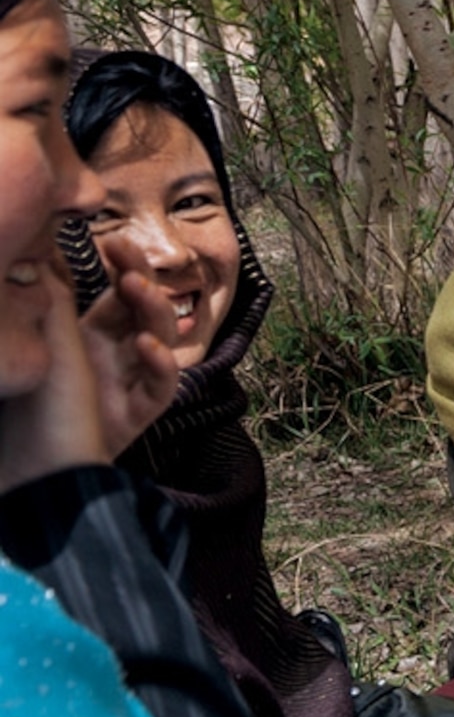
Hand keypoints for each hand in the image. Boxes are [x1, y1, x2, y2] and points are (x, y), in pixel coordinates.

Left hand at [0, 262, 174, 493]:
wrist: (34, 476)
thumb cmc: (30, 412)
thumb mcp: (44, 343)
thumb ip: (51, 299)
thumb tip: (44, 252)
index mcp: (87, 339)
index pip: (115, 294)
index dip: (122, 266)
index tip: (114, 240)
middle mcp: (112, 357)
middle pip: (141, 311)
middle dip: (141, 280)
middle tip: (129, 258)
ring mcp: (128, 384)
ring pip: (157, 339)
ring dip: (152, 310)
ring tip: (136, 288)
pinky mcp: (139, 414)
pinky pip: (161, 386)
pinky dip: (160, 364)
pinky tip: (145, 348)